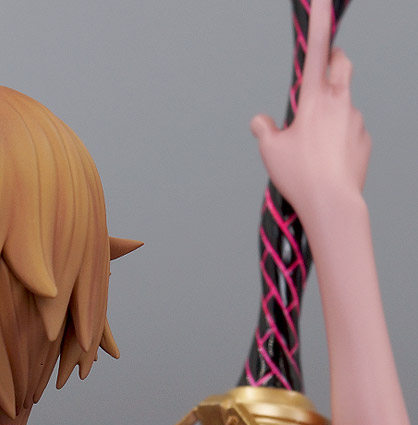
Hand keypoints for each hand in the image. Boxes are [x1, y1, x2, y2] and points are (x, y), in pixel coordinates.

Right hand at [250, 0, 370, 223]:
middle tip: (317, 75)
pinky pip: (350, 128)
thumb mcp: (270, 150)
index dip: (319, 24)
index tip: (321, 2)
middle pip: (343, 64)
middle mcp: (341, 103)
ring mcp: (356, 121)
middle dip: (333, 60)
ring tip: (312, 142)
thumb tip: (261, 121)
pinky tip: (325, 157)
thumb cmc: (299, 175)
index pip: (317, 52)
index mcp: (315, 100)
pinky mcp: (364, 140)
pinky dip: (338, 134)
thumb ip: (264, 129)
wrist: (333, 204)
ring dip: (331, 109)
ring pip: (345, 101)